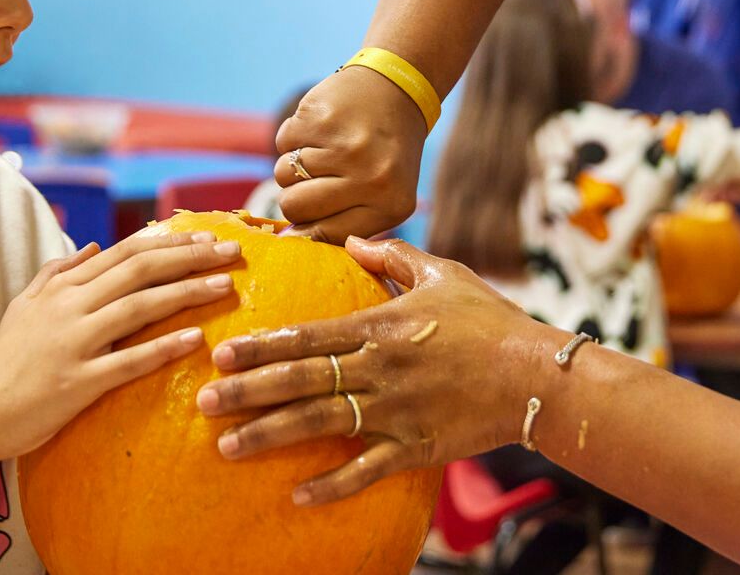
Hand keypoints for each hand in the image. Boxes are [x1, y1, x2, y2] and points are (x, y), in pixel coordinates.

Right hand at [0, 229, 241, 460]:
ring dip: (187, 292)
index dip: (171, 241)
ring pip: (139, 306)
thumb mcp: (25, 305)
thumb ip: (58, 271)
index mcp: (64, 287)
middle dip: (191, 256)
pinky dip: (163, 348)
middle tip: (232, 251)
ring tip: (225, 285)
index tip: (208, 236)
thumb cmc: (6, 359)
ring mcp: (75, 343)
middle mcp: (71, 307)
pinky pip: (128, 361)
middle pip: (140, 270)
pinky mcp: (79, 382)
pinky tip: (196, 339)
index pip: (126, 252)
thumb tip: (96, 243)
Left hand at [195, 238, 549, 505]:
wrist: (535, 373)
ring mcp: (395, 410)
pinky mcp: (415, 446)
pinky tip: (297, 496)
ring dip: (270, 436)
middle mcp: (379, 368)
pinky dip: (331, 485)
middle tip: (204, 402)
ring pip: (320, 424)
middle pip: (300, 380)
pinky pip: (366, 470)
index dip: (261, 345)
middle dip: (247, 392)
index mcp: (380, 325)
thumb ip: (393, 257)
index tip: (220, 353)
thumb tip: (352, 242)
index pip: (307, 335)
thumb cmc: (489, 319)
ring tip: (227, 447)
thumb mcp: (442, 274)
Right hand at [270, 66, 426, 243]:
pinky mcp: (322, 118)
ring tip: (323, 150)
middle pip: (294, 207)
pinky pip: (281, 142)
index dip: (307, 227)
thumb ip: (346, 223)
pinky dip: (294, 137)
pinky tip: (322, 129)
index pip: (323, 235)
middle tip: (317, 178)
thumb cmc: (385, 152)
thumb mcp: (385, 195)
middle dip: (295, 195)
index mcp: (391, 205)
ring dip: (293, 165)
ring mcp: (345, 146)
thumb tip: (290, 241)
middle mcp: (371, 177)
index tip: (308, 216)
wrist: (397, 90)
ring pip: (282, 175)